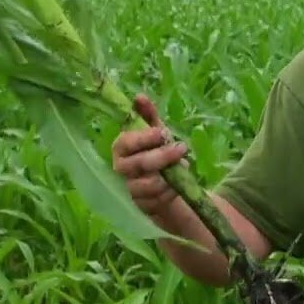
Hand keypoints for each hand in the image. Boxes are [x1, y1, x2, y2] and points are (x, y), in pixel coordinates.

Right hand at [112, 94, 189, 216]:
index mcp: (121, 148)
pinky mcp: (141, 206)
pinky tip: (178, 184)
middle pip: (138, 164)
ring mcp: (129, 190)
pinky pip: (158, 200)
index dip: (144, 138)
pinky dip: (171, 191)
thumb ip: (148, 115)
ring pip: (149, 185)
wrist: (162, 185)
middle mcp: (121, 169)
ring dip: (170, 176)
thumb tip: (139, 96)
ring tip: (183, 167)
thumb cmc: (155, 153)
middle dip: (162, 156)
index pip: (126, 142)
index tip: (163, 132)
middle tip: (182, 147)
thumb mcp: (155, 133)